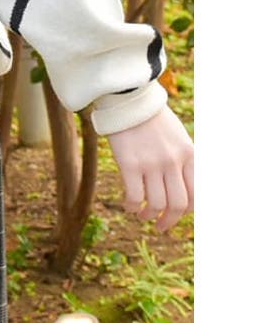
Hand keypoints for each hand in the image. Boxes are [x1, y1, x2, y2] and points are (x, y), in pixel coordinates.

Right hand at [105, 104, 193, 233]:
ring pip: (156, 203)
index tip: (176, 213)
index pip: (196, 195)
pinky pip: (134, 196)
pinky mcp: (129, 163)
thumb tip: (183, 187)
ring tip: (142, 215)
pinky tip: (128, 206)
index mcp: (189, 154)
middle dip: (170, 220)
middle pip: (178, 204)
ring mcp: (151, 163)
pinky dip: (132, 206)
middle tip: (161, 225)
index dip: (187, 211)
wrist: (127, 97)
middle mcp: (173, 161)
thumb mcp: (177, 136)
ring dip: (149, 215)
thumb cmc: (150, 117)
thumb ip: (183, 159)